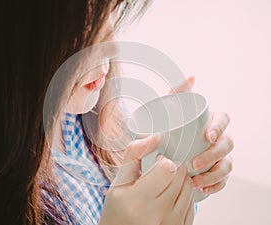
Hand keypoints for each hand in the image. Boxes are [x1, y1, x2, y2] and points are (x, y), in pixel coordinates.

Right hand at [99, 136, 194, 224]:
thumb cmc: (118, 208)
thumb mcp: (119, 181)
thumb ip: (133, 155)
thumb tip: (154, 136)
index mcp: (137, 200)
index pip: (167, 168)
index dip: (162, 160)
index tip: (155, 163)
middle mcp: (156, 214)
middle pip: (180, 176)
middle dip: (173, 168)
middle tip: (160, 172)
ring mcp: (171, 223)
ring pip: (188, 187)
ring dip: (180, 180)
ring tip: (164, 185)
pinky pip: (192, 203)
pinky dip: (183, 195)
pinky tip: (170, 197)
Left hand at [168, 76, 233, 194]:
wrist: (156, 153)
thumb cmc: (165, 129)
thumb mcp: (166, 111)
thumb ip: (176, 93)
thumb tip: (193, 77)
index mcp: (208, 121)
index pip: (222, 120)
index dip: (218, 127)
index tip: (207, 136)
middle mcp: (217, 138)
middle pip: (227, 143)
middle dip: (214, 154)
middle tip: (195, 162)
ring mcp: (218, 156)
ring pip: (227, 164)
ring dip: (214, 174)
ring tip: (196, 180)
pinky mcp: (215, 173)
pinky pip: (223, 181)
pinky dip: (215, 186)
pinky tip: (203, 189)